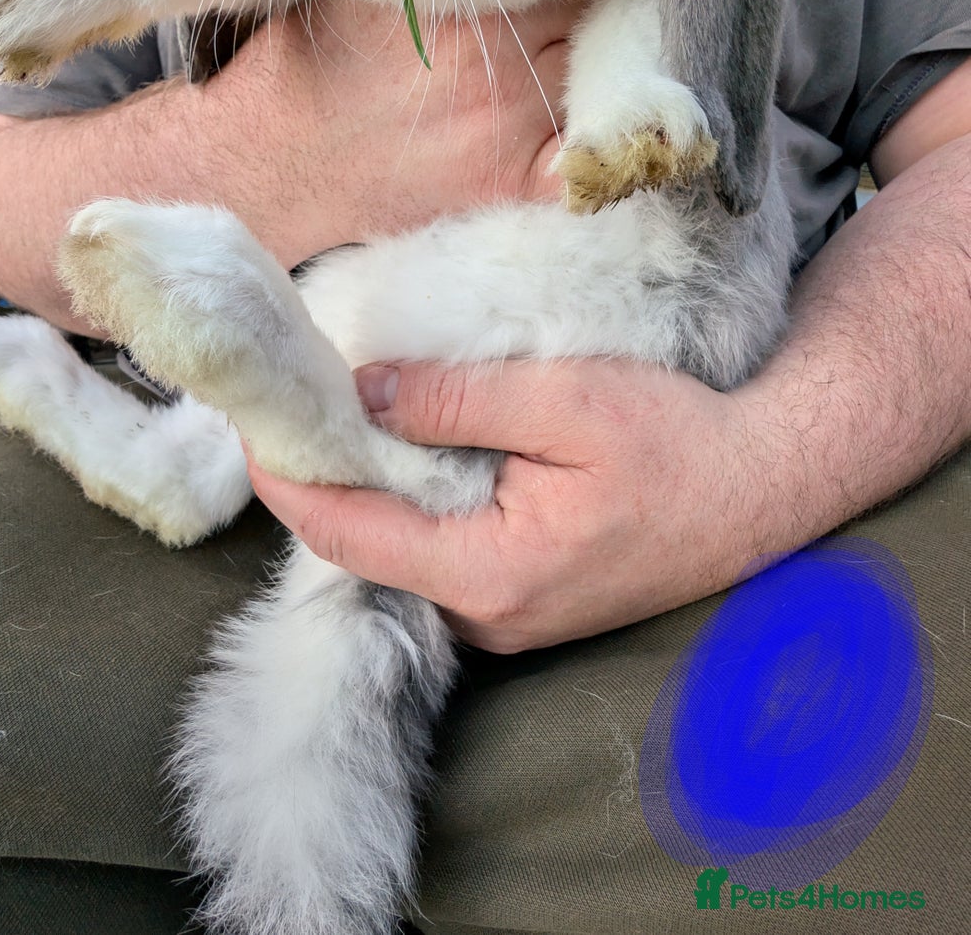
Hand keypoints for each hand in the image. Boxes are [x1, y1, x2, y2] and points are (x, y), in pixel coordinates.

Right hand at [206, 0, 590, 259]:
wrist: (271, 158)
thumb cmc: (309, 61)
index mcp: (461, 0)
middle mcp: (497, 59)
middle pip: (592, 10)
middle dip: (591, 1)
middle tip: (581, 1)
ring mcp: (509, 125)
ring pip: (597, 73)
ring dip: (596, 59)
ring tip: (581, 51)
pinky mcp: (506, 180)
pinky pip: (583, 165)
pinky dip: (601, 147)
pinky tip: (598, 127)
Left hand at [245, 356, 774, 653]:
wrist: (761, 487)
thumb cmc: (677, 440)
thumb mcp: (564, 399)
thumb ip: (457, 399)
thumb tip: (363, 392)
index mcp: (491, 574)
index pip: (348, 534)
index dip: (288, 479)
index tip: (249, 423)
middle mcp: (487, 615)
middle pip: (365, 550)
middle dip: (318, 481)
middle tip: (286, 406)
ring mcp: (506, 617)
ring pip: (400, 554)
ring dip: (363, 489)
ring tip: (331, 418)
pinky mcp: (522, 598)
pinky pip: (438, 554)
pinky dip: (407, 502)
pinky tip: (400, 450)